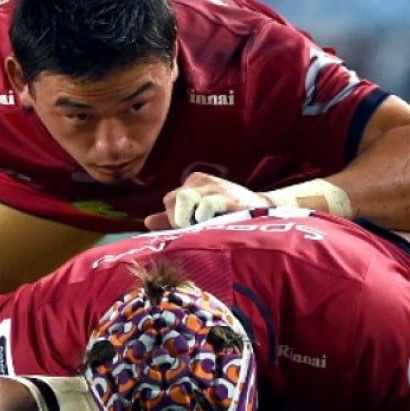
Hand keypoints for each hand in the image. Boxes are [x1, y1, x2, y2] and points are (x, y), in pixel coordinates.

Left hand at [144, 172, 271, 229]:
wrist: (262, 214)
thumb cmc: (226, 216)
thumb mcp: (197, 215)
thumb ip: (172, 219)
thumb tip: (147, 222)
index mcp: (192, 183)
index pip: (169, 199)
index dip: (174, 219)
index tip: (189, 229)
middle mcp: (202, 181)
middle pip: (173, 199)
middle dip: (179, 220)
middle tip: (195, 229)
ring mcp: (215, 187)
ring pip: (186, 199)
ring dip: (192, 219)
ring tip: (207, 226)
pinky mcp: (229, 197)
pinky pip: (207, 204)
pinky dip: (207, 217)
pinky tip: (218, 224)